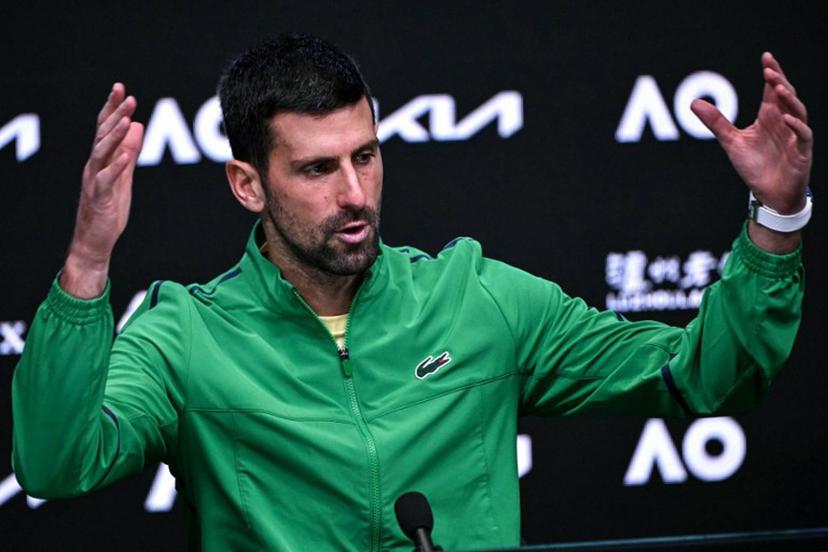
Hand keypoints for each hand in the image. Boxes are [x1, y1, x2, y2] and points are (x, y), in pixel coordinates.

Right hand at [61, 83, 144, 297]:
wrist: (95, 240)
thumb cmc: (109, 208)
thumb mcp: (124, 175)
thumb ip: (129, 151)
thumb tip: (137, 125)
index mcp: (101, 160)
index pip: (106, 128)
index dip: (113, 108)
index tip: (121, 89)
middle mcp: (95, 166)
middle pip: (103, 134)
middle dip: (115, 114)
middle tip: (127, 96)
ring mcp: (95, 181)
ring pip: (102, 153)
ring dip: (115, 135)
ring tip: (127, 119)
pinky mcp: (99, 198)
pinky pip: (106, 180)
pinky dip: (115, 167)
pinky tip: (124, 156)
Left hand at [691, 52, 811, 213]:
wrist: (769, 193)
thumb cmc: (754, 166)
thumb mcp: (731, 141)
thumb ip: (716, 122)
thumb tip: (693, 102)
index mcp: (769, 116)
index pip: (772, 89)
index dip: (771, 72)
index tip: (766, 56)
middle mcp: (784, 122)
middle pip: (786, 95)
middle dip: (779, 81)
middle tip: (769, 69)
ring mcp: (795, 136)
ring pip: (798, 111)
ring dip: (789, 99)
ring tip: (777, 87)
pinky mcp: (801, 151)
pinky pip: (803, 135)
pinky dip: (796, 125)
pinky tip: (785, 117)